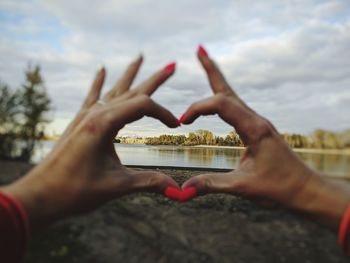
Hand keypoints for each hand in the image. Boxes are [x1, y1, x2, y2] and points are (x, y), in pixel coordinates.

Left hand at [1, 57, 179, 227]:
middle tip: (171, 66)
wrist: (41, 195)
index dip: (163, 114)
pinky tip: (101, 70)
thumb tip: (177, 190)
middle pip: (132, 91)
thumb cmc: (75, 190)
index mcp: (105, 124)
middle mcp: (96, 114)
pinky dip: (99, 83)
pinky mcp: (79, 123)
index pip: (143, 106)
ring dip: (129, 75)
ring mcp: (86, 116)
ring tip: (139, 57)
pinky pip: (92, 97)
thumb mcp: (116, 186)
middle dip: (154, 79)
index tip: (175, 126)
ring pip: (114, 90)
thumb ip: (148, 182)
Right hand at [181, 46, 349, 229]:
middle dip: (212, 70)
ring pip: (233, 96)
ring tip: (206, 64)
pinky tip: (218, 102)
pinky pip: (236, 108)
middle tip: (199, 50)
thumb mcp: (244, 186)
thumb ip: (212, 184)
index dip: (198, 108)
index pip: (220, 104)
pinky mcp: (257, 130)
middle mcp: (255, 120)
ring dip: (217, 80)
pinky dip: (222, 100)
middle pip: (228, 89)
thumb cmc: (280, 188)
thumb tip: (182, 190)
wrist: (306, 190)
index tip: (183, 123)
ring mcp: (257, 124)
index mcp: (254, 128)